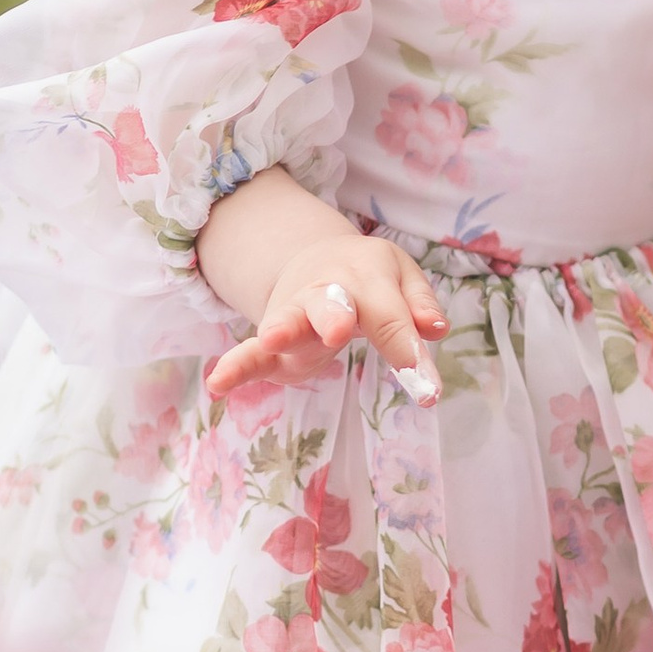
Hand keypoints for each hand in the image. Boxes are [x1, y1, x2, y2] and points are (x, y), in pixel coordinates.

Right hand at [203, 234, 449, 406]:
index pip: (391, 317)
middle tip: (339, 331)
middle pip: (332, 303)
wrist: (316, 258)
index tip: (428, 393)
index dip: (408, 353)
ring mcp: (295, 313)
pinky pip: (251, 352)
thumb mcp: (400, 276)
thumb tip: (434, 329)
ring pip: (288, 318)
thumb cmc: (369, 277)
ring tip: (274, 338)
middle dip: (334, 315)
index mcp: (366, 275)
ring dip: (284, 327)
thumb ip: (417, 302)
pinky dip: (236, 367)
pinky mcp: (272, 340)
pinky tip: (218, 383)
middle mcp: (328, 291)